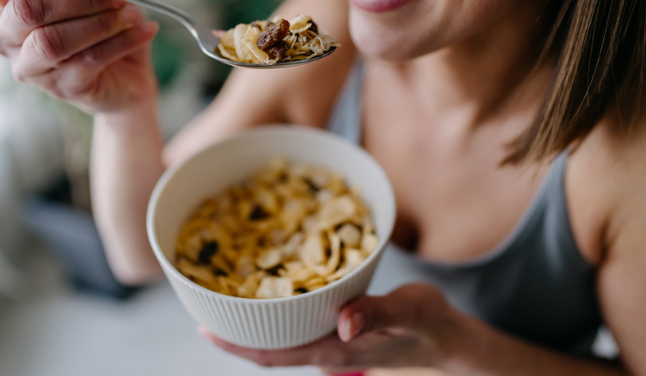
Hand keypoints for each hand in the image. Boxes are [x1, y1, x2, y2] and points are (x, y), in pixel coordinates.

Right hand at [0, 0, 158, 114]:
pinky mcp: (62, 89)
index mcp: (8, 0)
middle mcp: (9, 35)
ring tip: (132, 14)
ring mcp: (32, 67)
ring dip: (102, 22)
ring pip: (54, 40)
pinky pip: (88, 61)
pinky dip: (123, 40)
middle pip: (27, 7)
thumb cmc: (105, 24)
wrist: (130, 75)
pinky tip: (145, 29)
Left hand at [199, 284, 466, 372]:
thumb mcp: (409, 311)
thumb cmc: (428, 322)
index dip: (236, 345)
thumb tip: (343, 324)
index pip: (273, 355)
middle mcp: (326, 350)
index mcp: (334, 351)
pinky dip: (276, 312)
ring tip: (225, 292)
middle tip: (202, 298)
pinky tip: (270, 290)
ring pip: (280, 338)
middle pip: (267, 349)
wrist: (444, 335)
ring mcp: (331, 342)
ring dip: (252, 321)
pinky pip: (297, 326)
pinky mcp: (337, 331)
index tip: (203, 327)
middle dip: (234, 331)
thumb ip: (378, 313)